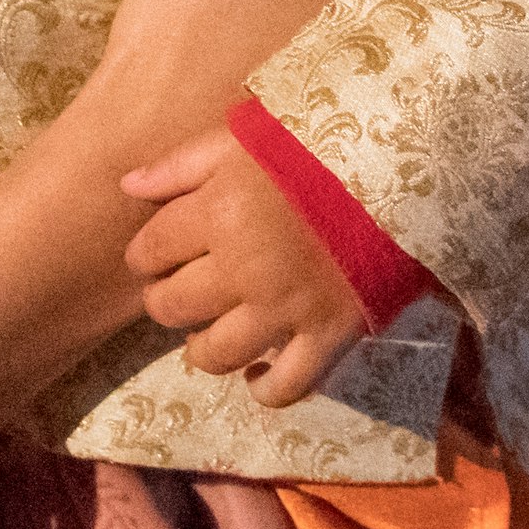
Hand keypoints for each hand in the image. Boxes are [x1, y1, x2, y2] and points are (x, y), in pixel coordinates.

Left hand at [121, 133, 364, 406]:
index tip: (158, 254)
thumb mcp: (243, 140)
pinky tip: (256, 373)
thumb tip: (127, 186)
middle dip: (166, 301)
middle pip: (171, 307)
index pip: (149, 251)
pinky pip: (286, 386)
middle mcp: (243, 269)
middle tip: (181, 291)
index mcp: (217, 213)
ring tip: (209, 334)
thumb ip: (181, 164)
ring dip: (202, 350)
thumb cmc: (314, 149)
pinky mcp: (328, 335)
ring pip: (216, 354)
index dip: (145, 255)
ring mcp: (286, 309)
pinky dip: (265, 389)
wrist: (400, 173)